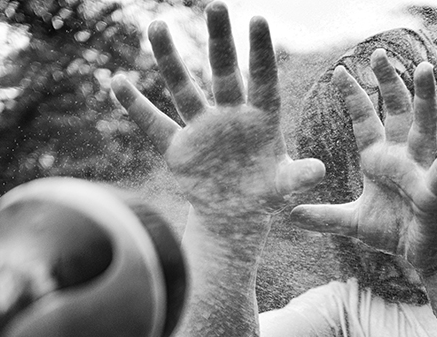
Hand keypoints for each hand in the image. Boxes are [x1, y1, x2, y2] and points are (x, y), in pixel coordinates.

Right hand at [111, 3, 323, 245]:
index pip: (262, 79)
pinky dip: (135, 106)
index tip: (258, 19)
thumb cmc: (265, 196)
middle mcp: (230, 115)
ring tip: (156, 26)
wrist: (235, 216)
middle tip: (215, 5)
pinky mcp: (177, 148)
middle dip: (220, 41)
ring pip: (183, 88)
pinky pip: (153, 124)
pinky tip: (116, 82)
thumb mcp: (283, 188)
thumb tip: (320, 171)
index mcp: (261, 120)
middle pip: (223, 73)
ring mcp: (202, 128)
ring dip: (170, 59)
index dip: (260, 52)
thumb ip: (298, 177)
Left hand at [288, 49, 436, 275]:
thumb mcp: (352, 223)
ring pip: (423, 127)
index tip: (339, 71)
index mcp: (379, 160)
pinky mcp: (436, 191)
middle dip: (387, 82)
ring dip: (423, 98)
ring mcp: (420, 170)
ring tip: (422, 68)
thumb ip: (324, 217)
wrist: (423, 256)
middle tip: (378, 52)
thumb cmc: (395, 232)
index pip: (365, 120)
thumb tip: (291, 215)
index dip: (353, 96)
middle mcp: (401, 158)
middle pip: (396, 111)